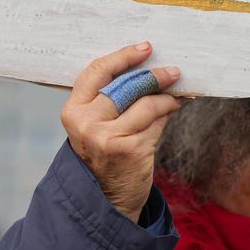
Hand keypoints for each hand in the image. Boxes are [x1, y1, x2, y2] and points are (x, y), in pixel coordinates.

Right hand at [60, 42, 181, 221]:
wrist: (105, 201)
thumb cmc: (102, 158)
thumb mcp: (94, 127)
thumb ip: (109, 101)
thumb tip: (145, 70)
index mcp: (73, 112)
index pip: (96, 72)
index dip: (123, 56)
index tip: (145, 48)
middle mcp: (87, 124)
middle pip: (126, 85)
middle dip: (154, 75)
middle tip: (173, 71)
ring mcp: (108, 138)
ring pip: (146, 104)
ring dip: (167, 97)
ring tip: (176, 95)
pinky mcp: (131, 150)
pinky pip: (156, 123)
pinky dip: (167, 114)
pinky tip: (172, 110)